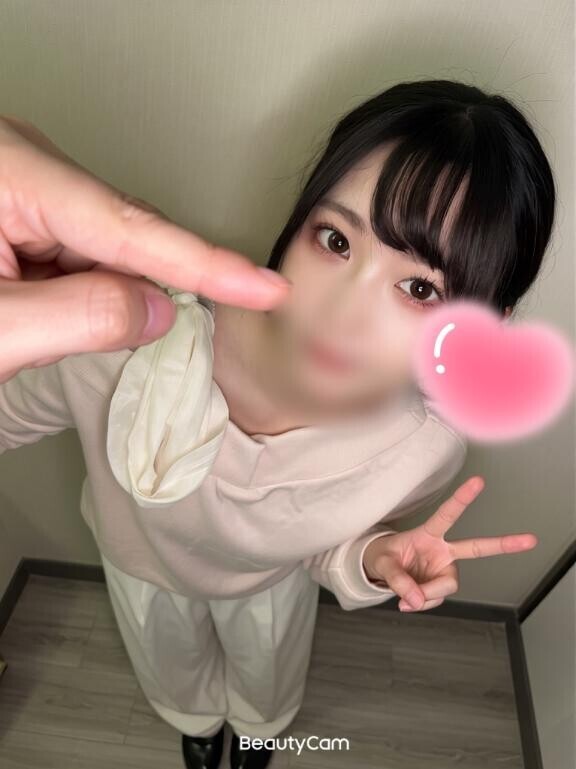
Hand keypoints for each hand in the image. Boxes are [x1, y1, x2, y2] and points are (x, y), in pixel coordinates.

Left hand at [0, 116, 291, 381]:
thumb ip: (82, 317)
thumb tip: (158, 310)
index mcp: (13, 175)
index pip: (131, 227)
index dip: (206, 264)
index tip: (265, 286)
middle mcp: (27, 166)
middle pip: (122, 233)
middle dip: (130, 289)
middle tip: (108, 331)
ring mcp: (27, 184)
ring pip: (107, 247)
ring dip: (95, 294)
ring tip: (39, 318)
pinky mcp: (25, 206)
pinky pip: (84, 249)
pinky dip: (82, 288)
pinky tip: (46, 304)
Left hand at [363, 476, 537, 611]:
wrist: (381, 570)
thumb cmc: (384, 557)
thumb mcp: (383, 564)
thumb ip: (398, 581)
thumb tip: (417, 600)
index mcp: (428, 534)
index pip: (446, 515)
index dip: (462, 499)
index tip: (479, 481)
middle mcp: (443, 550)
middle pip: (476, 548)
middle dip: (504, 544)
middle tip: (531, 539)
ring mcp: (445, 569)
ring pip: (445, 587)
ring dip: (426, 595)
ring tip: (405, 596)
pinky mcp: (442, 585)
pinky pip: (435, 600)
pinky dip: (421, 604)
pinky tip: (409, 601)